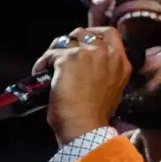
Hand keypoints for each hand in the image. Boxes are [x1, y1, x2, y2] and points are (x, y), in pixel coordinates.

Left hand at [37, 26, 132, 145]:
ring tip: (49, 63)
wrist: (85, 128)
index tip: (83, 40)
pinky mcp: (69, 59)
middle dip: (71, 40)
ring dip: (55, 50)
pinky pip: (51, 54)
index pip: (111, 34)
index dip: (94, 34)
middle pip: (84, 32)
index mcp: (121, 63)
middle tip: (62, 52)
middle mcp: (107, 54)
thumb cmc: (95, 117)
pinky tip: (40, 72)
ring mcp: (88, 54)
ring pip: (66, 40)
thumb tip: (88, 67)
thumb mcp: (112, 90)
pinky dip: (42, 63)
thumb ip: (106, 72)